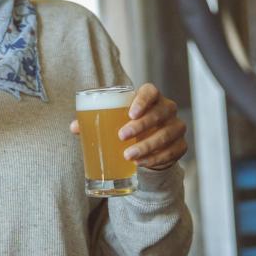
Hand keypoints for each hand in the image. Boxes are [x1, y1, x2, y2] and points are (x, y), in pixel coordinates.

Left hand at [69, 83, 186, 168]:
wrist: (147, 147)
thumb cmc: (127, 126)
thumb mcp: (112, 121)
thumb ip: (93, 120)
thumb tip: (74, 127)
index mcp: (151, 97)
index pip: (151, 91)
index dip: (143, 100)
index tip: (130, 113)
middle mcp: (167, 109)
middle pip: (160, 113)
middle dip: (141, 125)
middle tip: (121, 137)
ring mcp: (176, 127)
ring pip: (167, 134)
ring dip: (147, 146)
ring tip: (128, 156)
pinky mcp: (180, 146)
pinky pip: (172, 152)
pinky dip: (156, 158)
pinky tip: (141, 163)